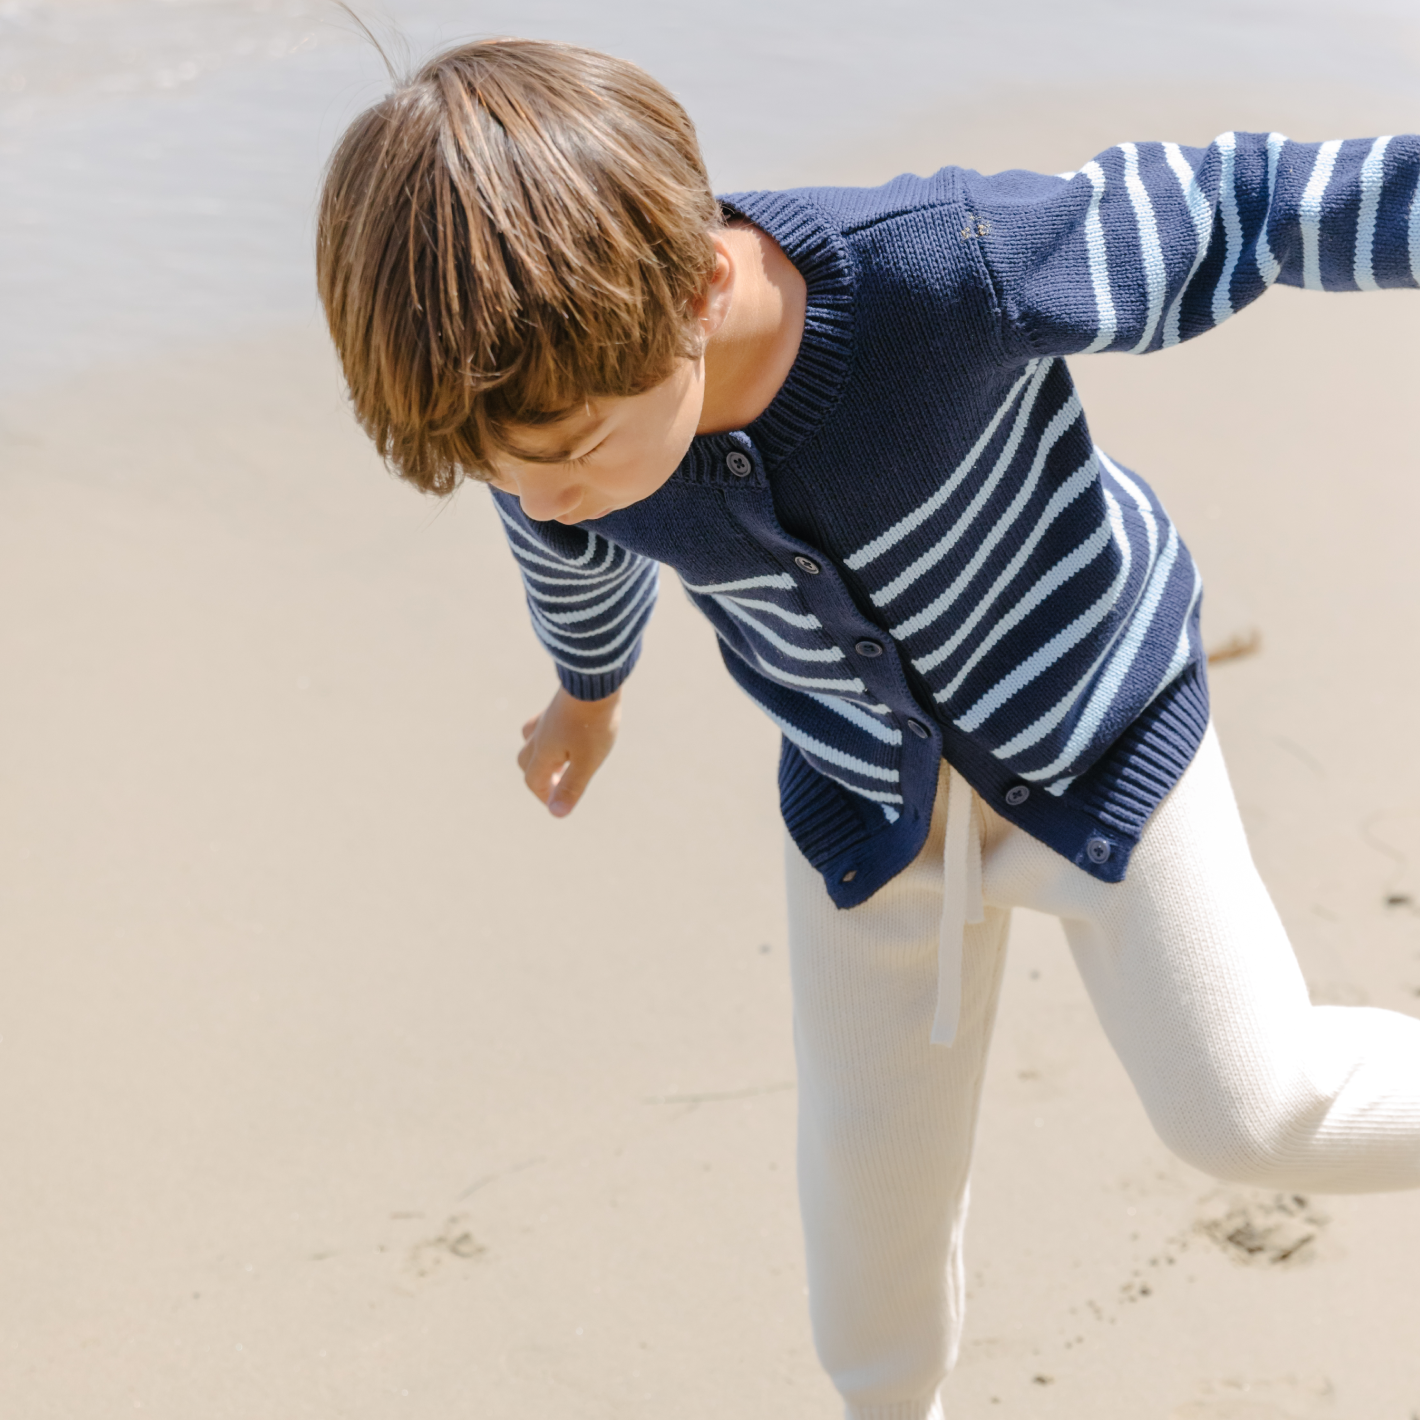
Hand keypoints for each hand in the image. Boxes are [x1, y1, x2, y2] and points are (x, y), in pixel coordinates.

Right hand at [517, 686, 621, 816]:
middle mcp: (539, 734)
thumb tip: (556, 813)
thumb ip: (571, 787)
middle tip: (559, 783)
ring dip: (541, 754)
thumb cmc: (593, 724)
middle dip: (539, 776)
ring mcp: (547, 717)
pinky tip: (569, 731)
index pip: (533, 780)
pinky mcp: (557, 704)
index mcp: (543, 751)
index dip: (544, 795)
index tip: (560, 802)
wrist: (594, 679)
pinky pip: (544, 723)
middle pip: (526, 760)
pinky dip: (550, 735)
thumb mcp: (586, 761)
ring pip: (531, 739)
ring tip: (562, 759)